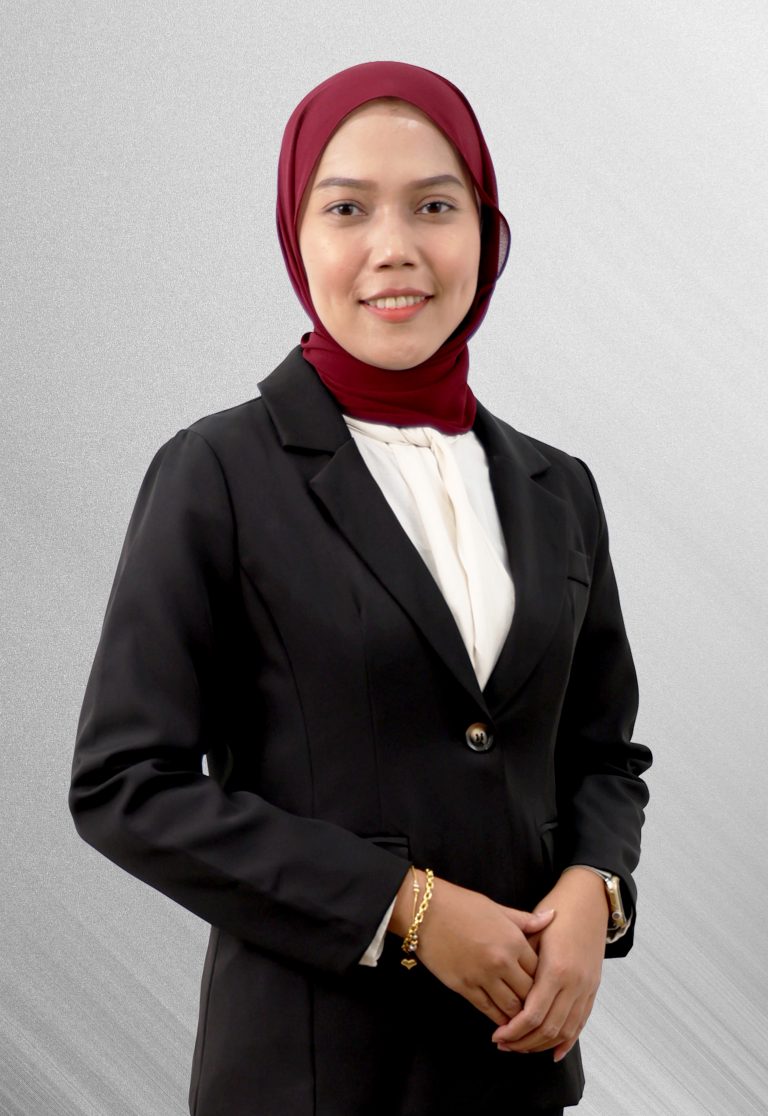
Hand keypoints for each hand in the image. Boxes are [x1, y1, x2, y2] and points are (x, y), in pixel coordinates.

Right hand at [388, 871, 554, 1024]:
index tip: (545, 985)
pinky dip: (499, 1019)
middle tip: (538, 1008)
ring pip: (511, 1007)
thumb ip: (525, 920)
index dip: (544, 980)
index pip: (540, 970)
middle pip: (529, 993)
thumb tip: (552, 917)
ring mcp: (482, 976)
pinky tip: (503, 1022)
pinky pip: (488, 1010)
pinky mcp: (464, 987)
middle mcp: (502, 961)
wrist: (425, 911)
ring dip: (519, 1015)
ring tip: (523, 1020)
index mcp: (513, 940)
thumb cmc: (461, 905)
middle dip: (535, 1002)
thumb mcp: (497, 908)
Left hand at [491, 868, 607, 1059]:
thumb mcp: (533, 932)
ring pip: (564, 1030)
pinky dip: (567, 1040)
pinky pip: (581, 1022)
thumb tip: (500, 989)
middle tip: (503, 1044)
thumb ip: (520, 962)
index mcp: (556, 969)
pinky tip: (553, 1052)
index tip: (497, 1035)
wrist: (589, 899)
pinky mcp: (593, 988)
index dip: (514, 1029)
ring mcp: (586, 987)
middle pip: (548, 1028)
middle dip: (524, 1041)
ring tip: (521, 1046)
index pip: (533, 1013)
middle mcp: (574, 983)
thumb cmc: (557, 911)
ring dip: (541, 1044)